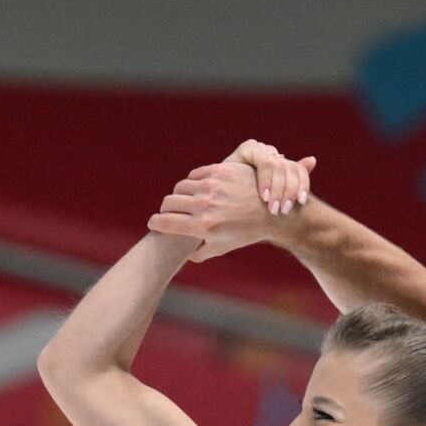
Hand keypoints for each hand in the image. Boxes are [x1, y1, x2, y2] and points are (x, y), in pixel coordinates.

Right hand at [146, 140, 314, 261]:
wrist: (272, 211)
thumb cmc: (246, 233)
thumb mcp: (222, 248)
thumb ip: (199, 253)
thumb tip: (184, 254)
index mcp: (202, 226)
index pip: (164, 222)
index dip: (154, 223)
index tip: (153, 223)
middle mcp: (205, 205)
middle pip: (168, 202)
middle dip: (165, 209)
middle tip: (168, 212)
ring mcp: (212, 186)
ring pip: (180, 187)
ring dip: (179, 195)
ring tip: (183, 200)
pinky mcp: (220, 171)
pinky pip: (195, 174)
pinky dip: (193, 182)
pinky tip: (197, 188)